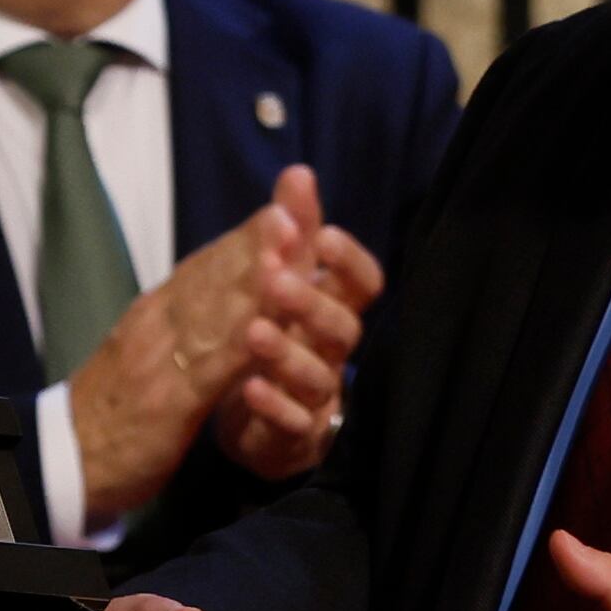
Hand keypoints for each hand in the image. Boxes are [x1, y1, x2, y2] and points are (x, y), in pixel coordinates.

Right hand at [66, 168, 382, 517]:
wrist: (60, 462)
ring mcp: (159, 359)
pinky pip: (208, 367)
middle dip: (255, 242)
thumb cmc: (108, 412)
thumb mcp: (143, 358)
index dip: (244, 238)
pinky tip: (268, 324)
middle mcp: (155, 325)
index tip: (282, 209)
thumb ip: (176, 327)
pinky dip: (239, 341)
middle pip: (212, 276)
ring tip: (289, 245)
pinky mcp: (166, 402)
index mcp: (153, 315)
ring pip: (213, 309)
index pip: (204, 267)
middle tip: (294, 207)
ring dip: (254, 275)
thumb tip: (210, 298)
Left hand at [205, 171, 381, 486]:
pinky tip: (249, 388)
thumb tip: (299, 173)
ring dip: (288, 353)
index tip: (326, 237)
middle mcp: (334, 352)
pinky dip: (274, 406)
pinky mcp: (296, 436)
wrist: (247, 416)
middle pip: (342, 327)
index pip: (363, 285)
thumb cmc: (277, 337)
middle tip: (276, 280)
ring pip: (318, 376)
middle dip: (312, 302)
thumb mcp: (280, 280)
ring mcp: (319, 396)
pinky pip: (292, 424)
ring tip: (255, 332)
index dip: (349, 263)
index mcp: (333, 309)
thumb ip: (294, 231)